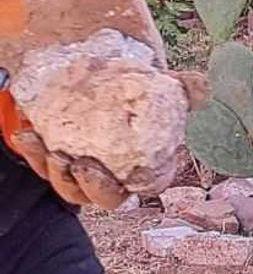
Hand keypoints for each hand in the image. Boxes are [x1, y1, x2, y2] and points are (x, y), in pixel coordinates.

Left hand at [8, 70, 207, 207]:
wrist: (102, 76)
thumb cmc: (136, 86)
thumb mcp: (162, 85)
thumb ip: (184, 88)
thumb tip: (202, 88)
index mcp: (146, 166)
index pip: (150, 185)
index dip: (141, 186)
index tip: (128, 175)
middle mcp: (115, 176)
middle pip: (106, 197)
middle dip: (95, 188)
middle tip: (85, 166)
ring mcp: (82, 172)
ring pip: (71, 190)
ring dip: (61, 177)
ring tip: (56, 152)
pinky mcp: (54, 159)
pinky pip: (42, 166)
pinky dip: (34, 155)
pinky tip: (29, 136)